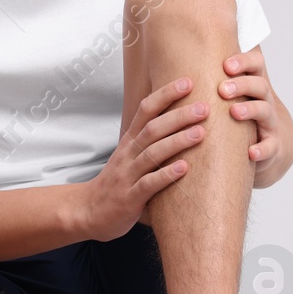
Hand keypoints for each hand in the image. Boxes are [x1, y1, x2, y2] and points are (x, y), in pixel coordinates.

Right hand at [78, 77, 207, 241]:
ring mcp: (127, 175)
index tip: (188, 82)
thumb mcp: (130, 156)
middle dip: (178, 116)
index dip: (165, 94)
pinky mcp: (129, 198)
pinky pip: (148, 184)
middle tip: (204, 107)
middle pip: (152, 128)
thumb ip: (151, 141)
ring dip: (176, 141)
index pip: (146, 110)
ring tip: (200, 133)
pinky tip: (184, 168)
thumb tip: (182, 119)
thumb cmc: (118, 183)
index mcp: (129, 141)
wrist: (88, 212)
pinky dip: (166, 175)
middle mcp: (128, 154)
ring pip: (152, 153)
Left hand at [218, 49, 291, 184]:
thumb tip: (182, 42)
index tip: (226, 64)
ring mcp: (269, 123)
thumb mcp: (230, 91)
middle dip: (242, 84)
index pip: (255, 64)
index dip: (243, 61)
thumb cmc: (239, 111)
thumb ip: (211, 71)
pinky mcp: (272, 146)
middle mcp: (263, 99)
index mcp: (252, 83)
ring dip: (250, 109)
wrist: (268, 145)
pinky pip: (270, 147)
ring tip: (234, 112)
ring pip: (265, 111)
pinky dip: (262, 149)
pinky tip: (251, 152)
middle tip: (223, 88)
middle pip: (259, 85)